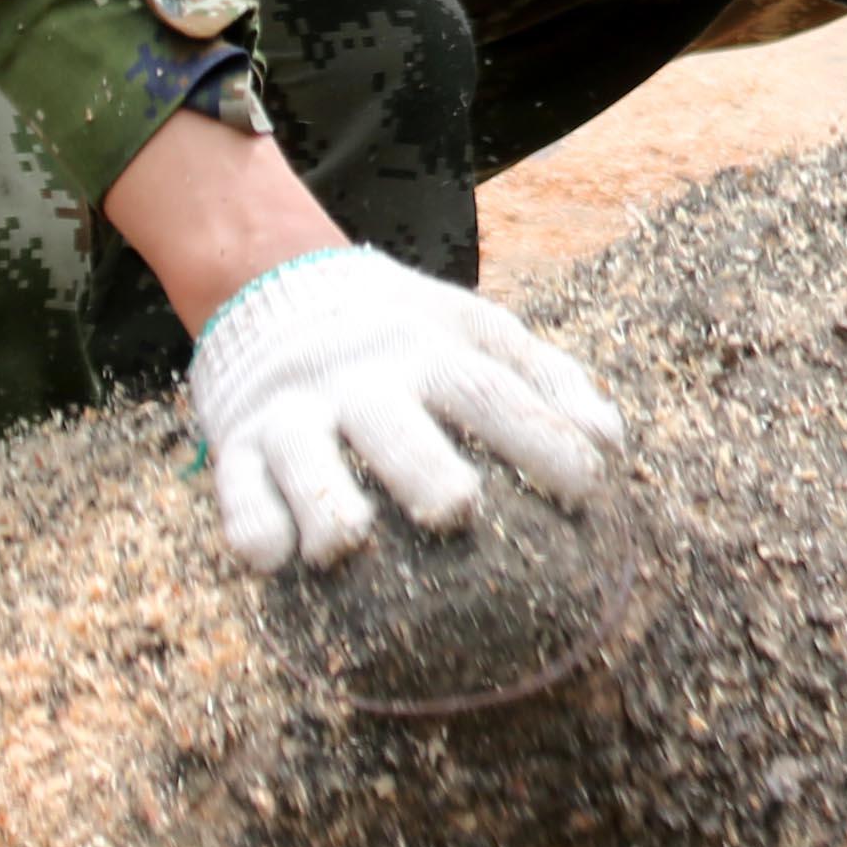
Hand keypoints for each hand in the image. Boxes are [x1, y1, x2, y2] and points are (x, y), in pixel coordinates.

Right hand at [183, 244, 623, 574]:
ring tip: (348, 543)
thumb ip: (546, 381)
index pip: (494, 392)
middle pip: (396, 424)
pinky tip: (272, 561)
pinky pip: (235, 490)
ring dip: (326, 502)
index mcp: (432, 350)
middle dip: (424, 468)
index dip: (542, 437)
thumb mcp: (479, 333)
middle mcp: (363, 379)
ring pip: (305, 459)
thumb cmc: (407, 334)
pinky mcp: (238, 444)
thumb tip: (611, 444)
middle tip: (458, 510)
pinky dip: (251, 525)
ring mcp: (295, 412)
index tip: (589, 485)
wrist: (280, 285)